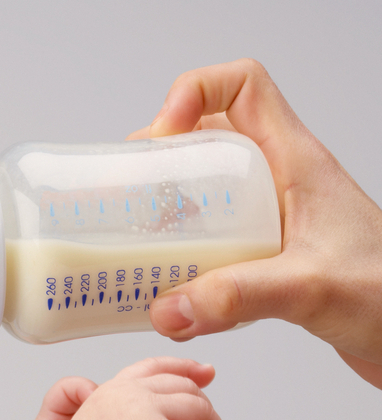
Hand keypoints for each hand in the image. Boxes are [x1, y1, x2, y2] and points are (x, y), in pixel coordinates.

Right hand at [128, 59, 381, 388]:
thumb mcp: (311, 288)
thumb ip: (238, 296)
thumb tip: (168, 306)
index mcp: (296, 162)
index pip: (243, 87)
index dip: (193, 93)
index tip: (163, 136)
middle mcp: (278, 183)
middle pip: (206, 138)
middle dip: (161, 161)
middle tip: (134, 196)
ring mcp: (270, 220)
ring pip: (203, 194)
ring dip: (166, 216)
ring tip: (141, 245)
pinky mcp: (264, 258)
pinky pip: (210, 244)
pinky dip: (182, 264)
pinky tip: (174, 296)